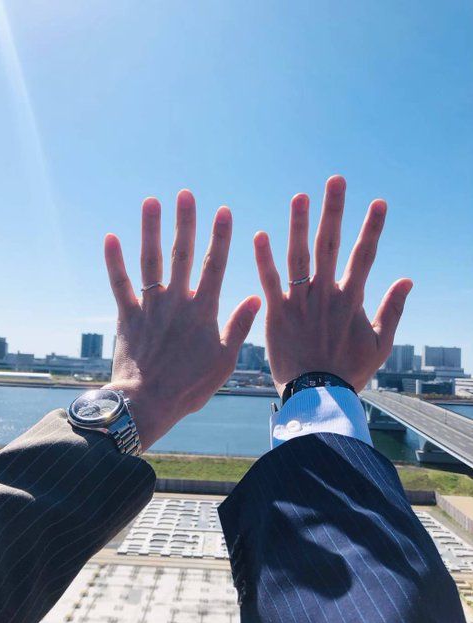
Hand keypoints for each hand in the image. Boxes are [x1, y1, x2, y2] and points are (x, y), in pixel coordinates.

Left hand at [104, 190, 260, 448]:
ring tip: (152, 202)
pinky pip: (120, 284)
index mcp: (203, 311)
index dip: (221, 237)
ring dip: (151, 230)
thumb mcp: (224, 361)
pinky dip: (114, 261)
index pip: (215, 266)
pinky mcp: (127, 316)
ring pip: (150, 262)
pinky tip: (110, 237)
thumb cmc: (189, 387)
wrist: (148, 403)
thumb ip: (239, 326)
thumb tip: (257, 297)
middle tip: (186, 194)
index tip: (224, 210)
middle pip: (182, 255)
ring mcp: (150, 307)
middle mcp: (177, 302)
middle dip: (185, 222)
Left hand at [254, 176, 412, 395]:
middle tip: (335, 180)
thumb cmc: (349, 372)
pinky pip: (270, 282)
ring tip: (300, 196)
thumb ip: (393, 310)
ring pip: (299, 257)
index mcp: (351, 300)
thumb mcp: (380, 344)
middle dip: (334, 212)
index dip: (372, 228)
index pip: (364, 256)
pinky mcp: (276, 314)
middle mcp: (325, 295)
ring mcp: (299, 303)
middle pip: (330, 246)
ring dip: (299, 225)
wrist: (317, 396)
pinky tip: (259, 234)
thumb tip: (409, 278)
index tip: (378, 202)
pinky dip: (264, 259)